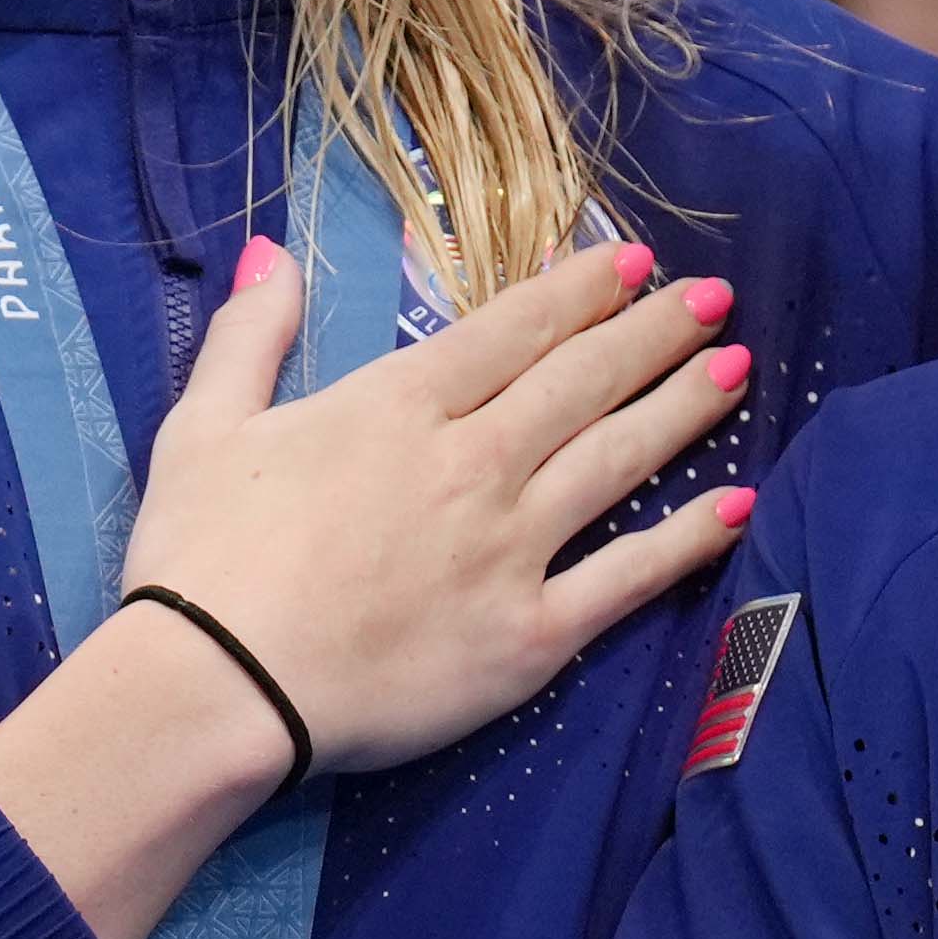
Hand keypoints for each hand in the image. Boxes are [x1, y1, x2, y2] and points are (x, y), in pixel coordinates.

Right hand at [111, 231, 755, 781]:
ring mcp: (511, 548)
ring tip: (738, 367)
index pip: (512, 330)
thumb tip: (271, 249)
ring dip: (683, 408)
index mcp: (398, 407)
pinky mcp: (530, 636)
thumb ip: (249, 335)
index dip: (578, 290)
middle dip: (653, 332)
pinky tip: (737, 504)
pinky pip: (627, 578)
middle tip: (711, 296)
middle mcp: (473, 463)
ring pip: (617, 460)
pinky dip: (687, 539)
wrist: (216, 688)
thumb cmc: (199, 559)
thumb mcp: (203, 427)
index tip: (632, 261)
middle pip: (581, 382)